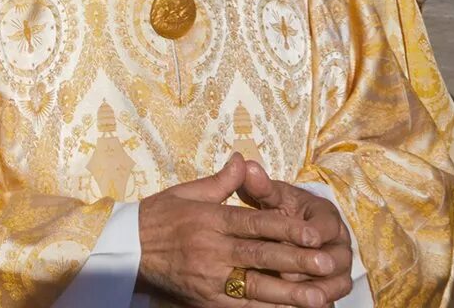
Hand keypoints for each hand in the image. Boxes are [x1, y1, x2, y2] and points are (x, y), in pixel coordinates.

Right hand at [137, 153, 350, 307]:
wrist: (126, 248)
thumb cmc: (158, 216)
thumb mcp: (186, 192)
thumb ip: (220, 181)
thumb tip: (244, 160)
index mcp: (208, 219)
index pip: (253, 223)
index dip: (285, 227)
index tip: (314, 232)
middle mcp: (210, 248)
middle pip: (259, 255)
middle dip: (295, 261)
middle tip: (327, 264)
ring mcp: (208, 277)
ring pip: (254, 286)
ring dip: (288, 294)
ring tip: (318, 298)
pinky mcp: (205, 298)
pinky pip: (241, 306)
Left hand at [239, 161, 354, 302]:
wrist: (293, 230)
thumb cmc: (281, 209)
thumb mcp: (272, 197)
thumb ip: (261, 186)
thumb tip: (246, 165)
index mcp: (327, 217)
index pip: (327, 225)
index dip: (317, 231)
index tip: (308, 236)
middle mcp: (339, 242)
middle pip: (334, 258)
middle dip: (317, 265)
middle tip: (297, 272)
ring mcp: (339, 267)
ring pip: (336, 282)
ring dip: (320, 289)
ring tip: (304, 296)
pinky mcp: (333, 286)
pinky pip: (330, 298)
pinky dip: (318, 301)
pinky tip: (299, 306)